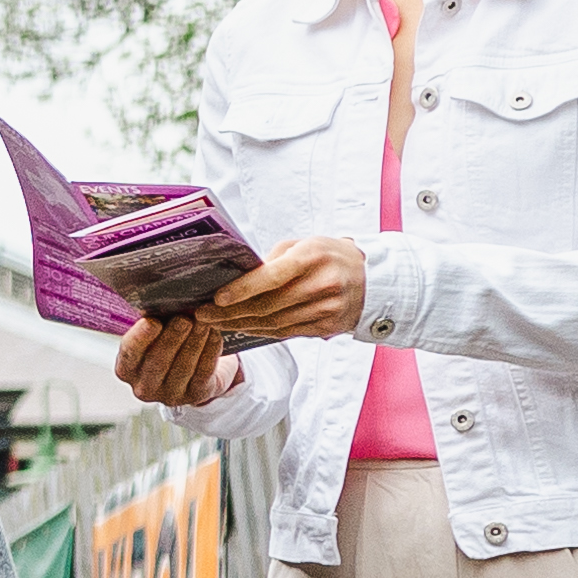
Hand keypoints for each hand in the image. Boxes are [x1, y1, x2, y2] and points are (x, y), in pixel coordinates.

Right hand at [111, 312, 232, 409]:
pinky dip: (210, 352)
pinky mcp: (195, 396)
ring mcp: (170, 395)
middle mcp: (144, 387)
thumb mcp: (152, 336)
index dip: (141, 338)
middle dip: (172, 338)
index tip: (152, 321)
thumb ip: (150, 324)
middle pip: (158, 361)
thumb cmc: (166, 345)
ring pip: (183, 367)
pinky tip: (214, 335)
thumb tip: (159, 300)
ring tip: (203, 322)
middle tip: (184, 319)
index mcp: (126, 369)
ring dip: (194, 342)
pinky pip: (204, 373)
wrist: (192, 370)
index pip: (130, 354)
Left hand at [198, 235, 373, 346]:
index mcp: (313, 257)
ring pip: (274, 323)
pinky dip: (260, 331)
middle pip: (268, 306)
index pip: (272, 277)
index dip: (242, 290)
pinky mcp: (327, 327)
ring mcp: (326, 310)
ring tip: (215, 323)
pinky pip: (286, 333)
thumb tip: (239, 277)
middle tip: (203, 314)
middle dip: (231, 313)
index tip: (217, 298)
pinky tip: (241, 328)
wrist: (373, 279)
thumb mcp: (304, 245)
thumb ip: (274, 260)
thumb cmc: (330, 256)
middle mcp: (322, 285)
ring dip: (240, 325)